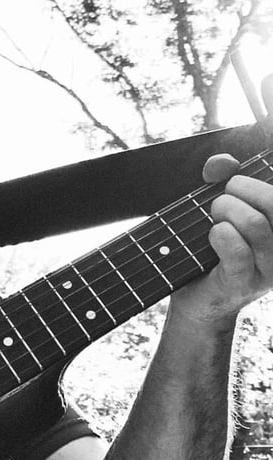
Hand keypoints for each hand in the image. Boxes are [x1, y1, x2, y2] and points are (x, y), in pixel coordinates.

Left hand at [170, 153, 272, 323]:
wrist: (195, 297)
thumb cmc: (208, 247)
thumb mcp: (217, 210)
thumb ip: (220, 180)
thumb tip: (223, 162)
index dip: (258, 174)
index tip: (233, 174)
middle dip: (242, 188)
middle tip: (220, 199)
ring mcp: (269, 268)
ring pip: (256, 223)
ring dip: (225, 210)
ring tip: (213, 217)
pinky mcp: (244, 284)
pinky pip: (237, 250)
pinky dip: (220, 234)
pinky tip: (213, 234)